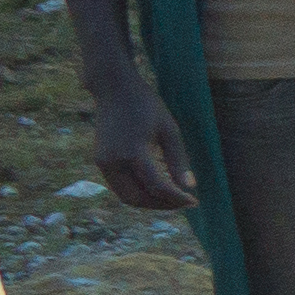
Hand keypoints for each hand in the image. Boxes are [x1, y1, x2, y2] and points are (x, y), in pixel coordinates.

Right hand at [88, 79, 193, 215]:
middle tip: (184, 203)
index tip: (194, 201)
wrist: (114, 90)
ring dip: (149, 202)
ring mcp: (103, 163)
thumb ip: (178, 160)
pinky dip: (137, 192)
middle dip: (162, 205)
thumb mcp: (169, 129)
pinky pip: (119, 186)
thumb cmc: (146, 105)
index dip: (176, 198)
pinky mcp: (100, 162)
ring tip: (172, 199)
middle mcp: (113, 162)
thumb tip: (189, 186)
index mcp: (133, 152)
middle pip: (137, 198)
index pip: (156, 186)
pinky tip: (156, 189)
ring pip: (126, 196)